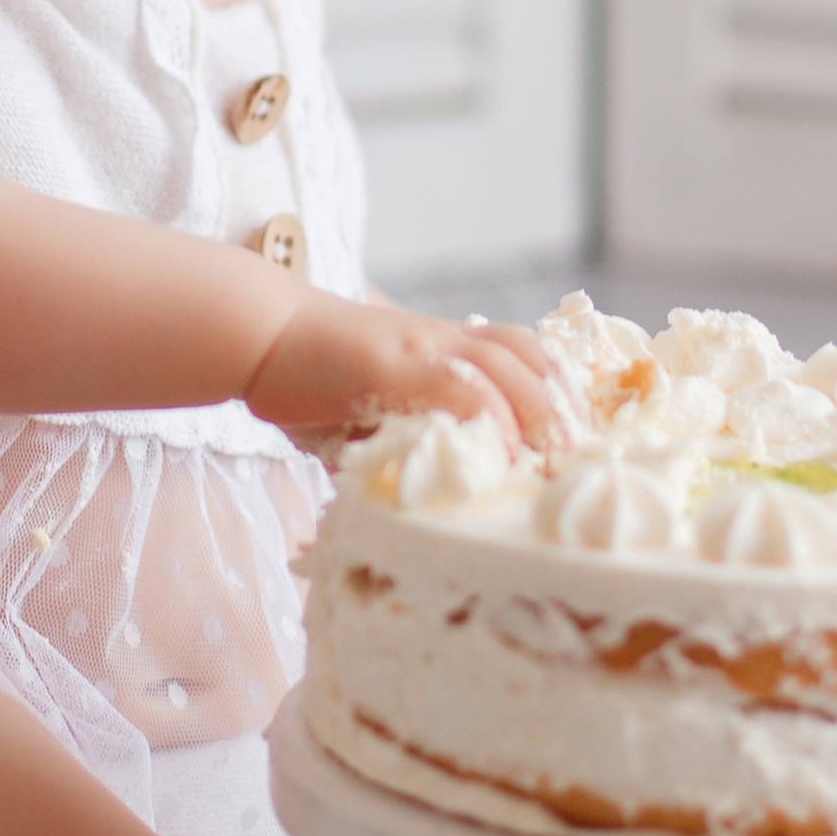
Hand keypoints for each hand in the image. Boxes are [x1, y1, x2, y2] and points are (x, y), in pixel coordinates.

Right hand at [245, 294, 560, 453]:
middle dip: (561, 406)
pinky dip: (488, 413)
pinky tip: (498, 447)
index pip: (521, 353)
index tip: (573, 438)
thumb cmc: (309, 378)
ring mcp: (420, 346)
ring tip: (552, 457)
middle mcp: (442, 338)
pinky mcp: (394, 363)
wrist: (259, 334)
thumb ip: (401, 441)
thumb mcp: (368, 411)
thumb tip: (424, 501)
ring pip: (507, 365)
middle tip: (576, 458)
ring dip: (539, 411)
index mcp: (442, 346)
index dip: (554, 391)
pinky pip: (459, 383)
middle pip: (529, 356)